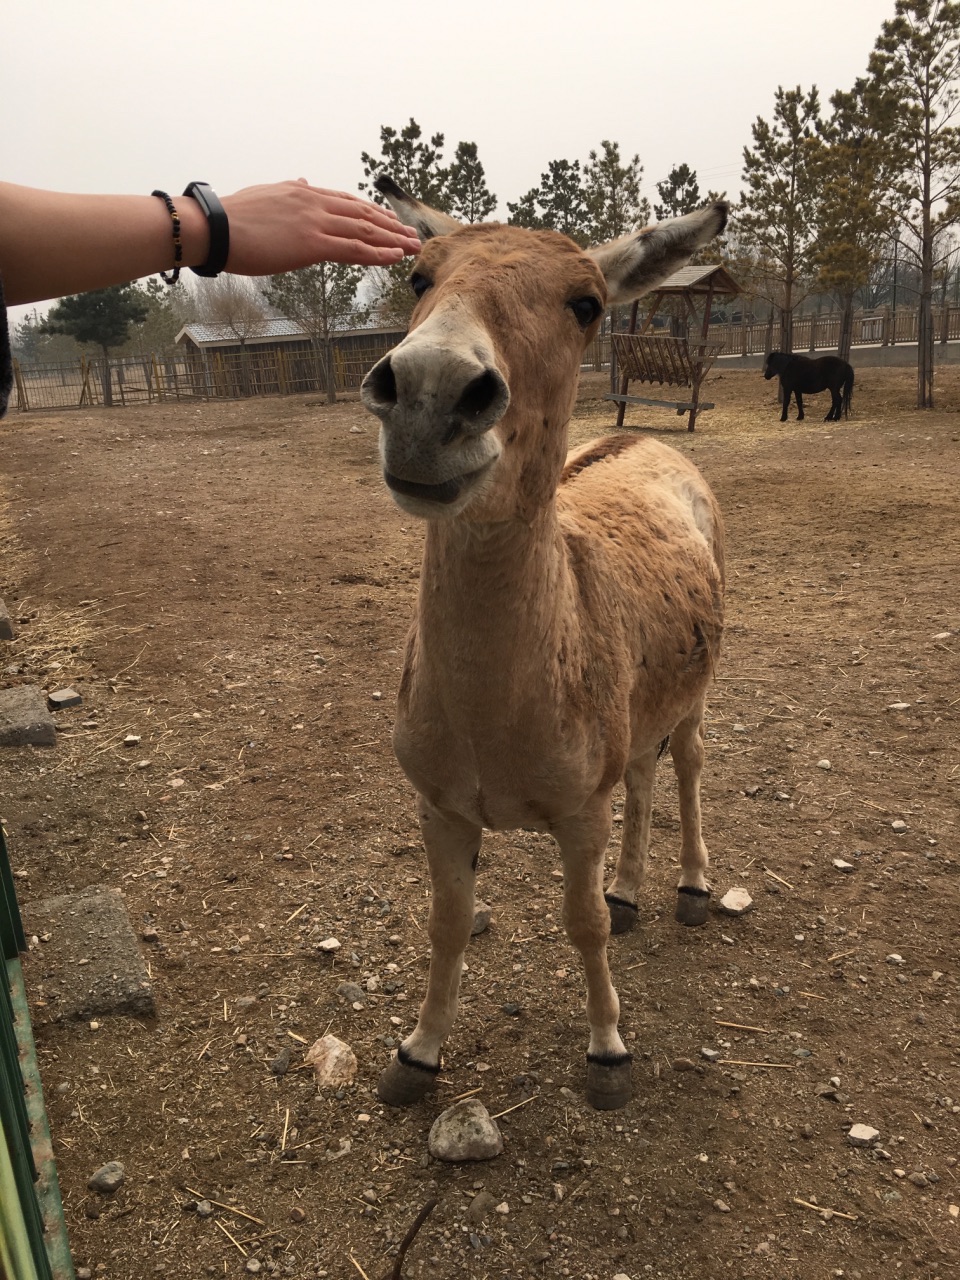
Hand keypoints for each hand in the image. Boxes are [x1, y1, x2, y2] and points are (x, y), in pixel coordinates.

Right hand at [219, 179, 421, 273]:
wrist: (213, 227)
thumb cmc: (231, 218)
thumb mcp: (265, 195)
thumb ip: (288, 190)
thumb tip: (302, 180)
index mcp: (302, 191)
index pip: (345, 200)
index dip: (370, 211)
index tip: (388, 220)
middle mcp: (313, 201)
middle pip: (361, 213)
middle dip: (389, 224)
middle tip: (411, 234)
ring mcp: (315, 221)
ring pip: (364, 230)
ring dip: (392, 239)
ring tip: (413, 246)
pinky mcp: (312, 244)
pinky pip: (353, 249)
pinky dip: (378, 252)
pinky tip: (395, 256)